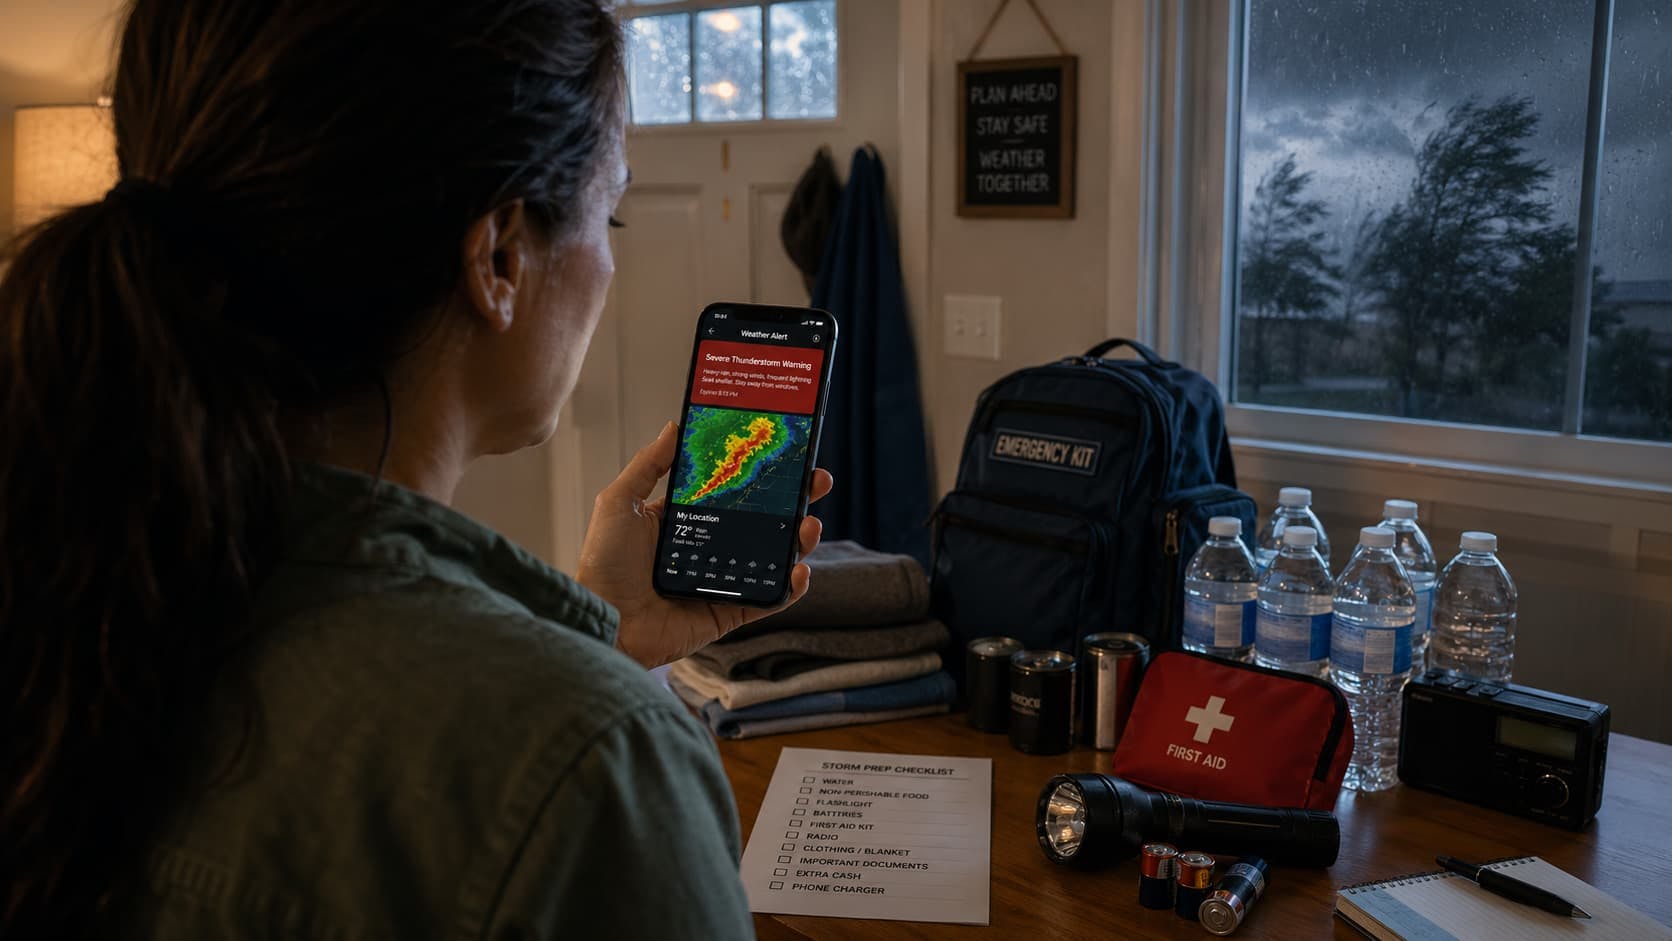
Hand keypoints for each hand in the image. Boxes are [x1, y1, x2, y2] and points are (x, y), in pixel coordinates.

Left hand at [577, 421, 833, 668]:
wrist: (603, 621)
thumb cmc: (604, 565)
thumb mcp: (620, 502)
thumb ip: (648, 464)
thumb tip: (675, 426)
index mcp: (686, 520)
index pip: (732, 491)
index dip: (759, 473)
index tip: (784, 452)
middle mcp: (708, 547)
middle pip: (762, 519)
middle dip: (794, 500)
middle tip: (817, 480)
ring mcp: (722, 580)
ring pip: (772, 556)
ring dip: (799, 540)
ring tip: (810, 525)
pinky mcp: (729, 612)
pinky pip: (768, 599)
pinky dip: (790, 587)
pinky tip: (800, 570)